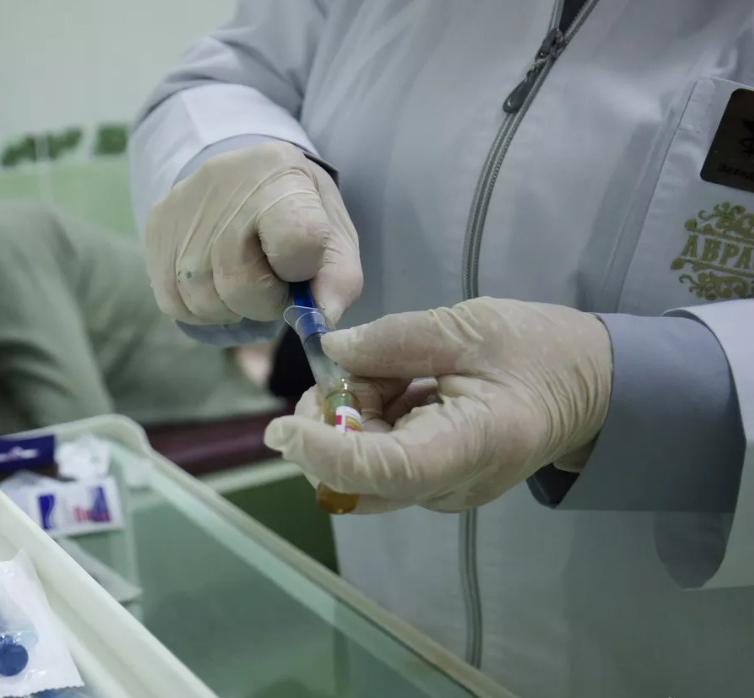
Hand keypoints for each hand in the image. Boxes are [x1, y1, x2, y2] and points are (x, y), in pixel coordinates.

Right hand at [144, 141, 361, 326]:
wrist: (243, 176)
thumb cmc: (295, 211)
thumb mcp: (332, 232)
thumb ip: (338, 278)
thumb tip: (320, 321)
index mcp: (279, 175)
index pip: (296, 242)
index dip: (301, 270)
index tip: (300, 265)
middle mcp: (223, 186)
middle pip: (242, 284)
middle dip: (265, 301)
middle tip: (272, 283)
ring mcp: (182, 211)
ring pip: (205, 301)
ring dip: (232, 307)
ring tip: (243, 279)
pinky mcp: (155, 232)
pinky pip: (177, 304)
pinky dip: (203, 308)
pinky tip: (217, 283)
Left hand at [263, 298, 612, 512]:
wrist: (587, 385)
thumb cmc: (539, 351)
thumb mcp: (468, 326)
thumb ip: (393, 340)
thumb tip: (329, 351)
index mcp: (473, 444)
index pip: (384, 471)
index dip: (324, 453)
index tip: (280, 427)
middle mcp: (451, 484)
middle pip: (358, 478)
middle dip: (327, 426)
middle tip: (346, 367)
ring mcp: (439, 489)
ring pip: (359, 470)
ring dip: (348, 419)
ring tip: (390, 370)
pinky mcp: (430, 482)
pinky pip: (376, 459)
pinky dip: (367, 421)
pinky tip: (397, 386)